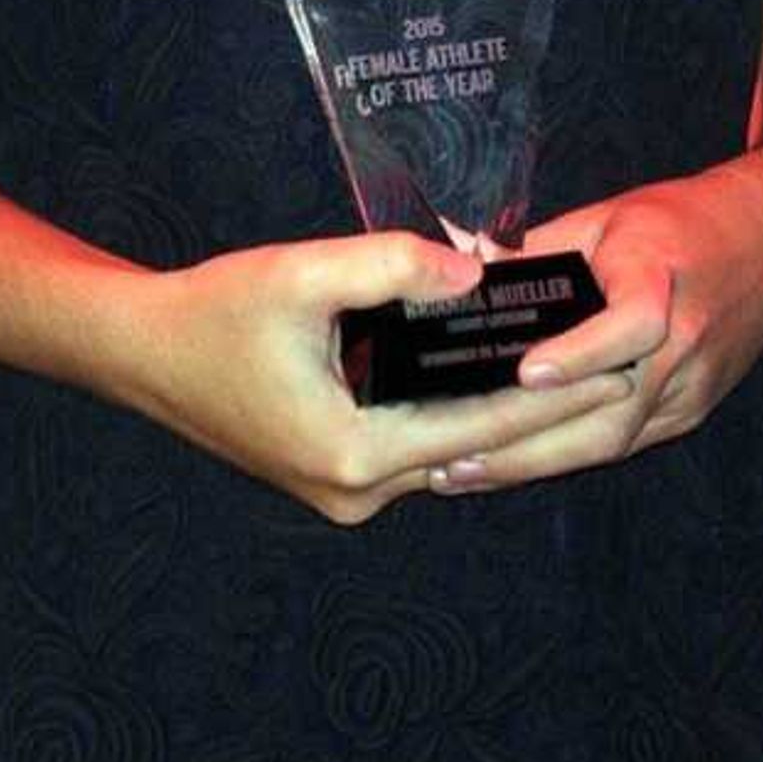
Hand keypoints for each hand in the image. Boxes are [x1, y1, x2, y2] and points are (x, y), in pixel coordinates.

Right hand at [94, 230, 639, 523]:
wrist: (142, 351)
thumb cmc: (216, 309)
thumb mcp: (301, 273)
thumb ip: (392, 267)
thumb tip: (473, 275)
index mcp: (356, 456)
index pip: (482, 423)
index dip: (553, 393)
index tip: (620, 366)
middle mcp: (357, 493)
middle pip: (474, 444)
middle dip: (542, 403)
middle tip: (619, 360)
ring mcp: (345, 494)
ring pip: (447, 447)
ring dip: (500, 407)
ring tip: (572, 362)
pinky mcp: (336, 477)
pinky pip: (416, 446)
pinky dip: (455, 411)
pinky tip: (494, 372)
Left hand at [429, 175, 762, 495]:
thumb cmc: (675, 224)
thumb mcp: (607, 216)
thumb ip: (539, 246)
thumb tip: (460, 265)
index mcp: (664, 279)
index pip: (632, 326)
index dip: (581, 353)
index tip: (528, 372)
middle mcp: (685, 343)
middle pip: (611, 409)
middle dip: (527, 439)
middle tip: (450, 453)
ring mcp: (691, 387)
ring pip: (612, 440)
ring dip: (534, 462)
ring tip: (460, 471)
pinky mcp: (689, 412)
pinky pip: (623, 444)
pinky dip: (564, 457)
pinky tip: (509, 466)